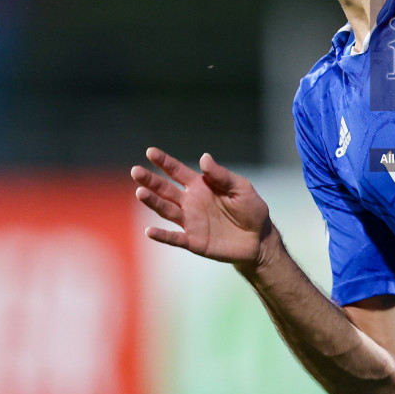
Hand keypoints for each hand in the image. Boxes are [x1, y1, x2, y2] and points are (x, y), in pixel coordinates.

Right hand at [132, 147, 274, 267]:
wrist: (259, 239)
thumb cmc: (251, 209)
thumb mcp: (241, 188)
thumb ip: (221, 175)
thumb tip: (204, 157)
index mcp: (201, 186)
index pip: (178, 171)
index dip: (164, 162)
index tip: (150, 152)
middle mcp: (191, 202)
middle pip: (166, 190)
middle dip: (151, 180)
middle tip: (136, 171)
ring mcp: (190, 222)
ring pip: (167, 210)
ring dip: (153, 202)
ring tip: (140, 192)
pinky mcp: (194, 241)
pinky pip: (175, 238)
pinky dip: (162, 235)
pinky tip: (149, 231)